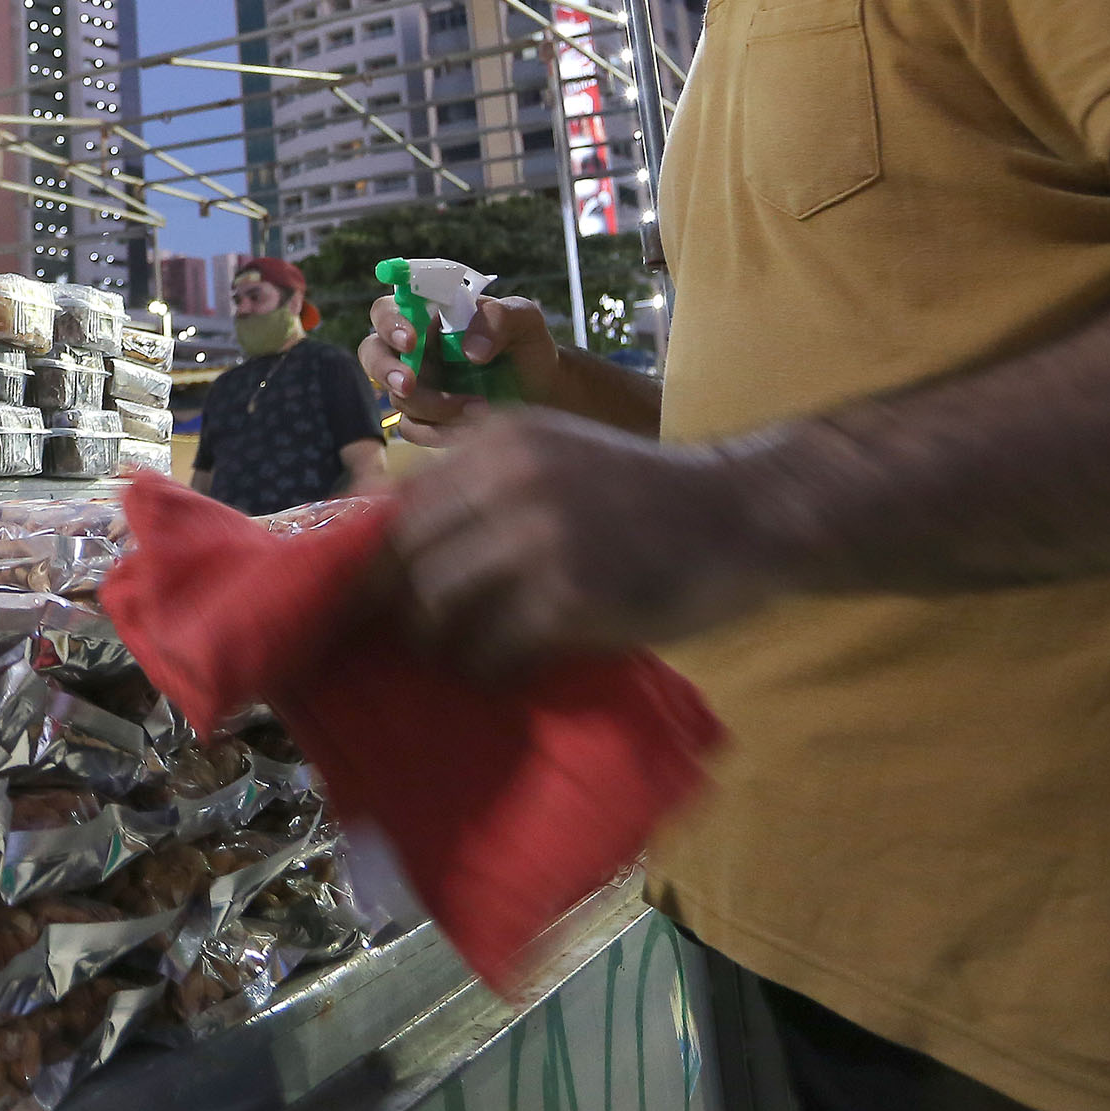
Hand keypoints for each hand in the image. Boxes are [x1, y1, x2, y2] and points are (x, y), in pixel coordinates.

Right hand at [361, 292, 564, 444]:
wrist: (544, 391)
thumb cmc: (527, 345)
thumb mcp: (524, 319)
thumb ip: (499, 318)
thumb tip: (471, 350)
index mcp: (427, 315)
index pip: (387, 310)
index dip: (389, 323)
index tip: (411, 340)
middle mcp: (413, 349)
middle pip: (372, 353)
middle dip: (386, 370)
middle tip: (410, 385)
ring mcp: (417, 385)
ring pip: (397, 397)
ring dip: (433, 406)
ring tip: (479, 407)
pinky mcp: (426, 419)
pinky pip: (414, 429)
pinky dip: (440, 431)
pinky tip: (473, 427)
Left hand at [385, 408, 794, 671]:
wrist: (742, 513)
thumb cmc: (641, 494)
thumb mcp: (554, 453)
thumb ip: (480, 480)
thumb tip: (383, 528)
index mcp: (497, 439)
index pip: (399, 506)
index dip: (374, 562)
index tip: (366, 601)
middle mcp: (507, 477)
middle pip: (406, 559)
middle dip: (399, 609)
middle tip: (411, 642)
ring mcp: (537, 536)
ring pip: (437, 606)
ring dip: (441, 645)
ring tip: (462, 658)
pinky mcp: (568, 596)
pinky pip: (492, 649)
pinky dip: (490, 669)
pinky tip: (509, 671)